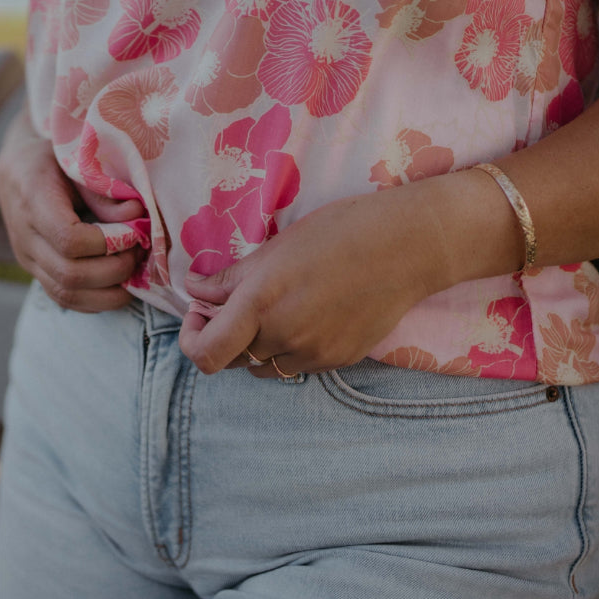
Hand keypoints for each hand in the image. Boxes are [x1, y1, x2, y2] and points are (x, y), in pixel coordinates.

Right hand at [0, 109, 143, 310]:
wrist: (17, 167)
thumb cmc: (55, 156)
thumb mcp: (80, 159)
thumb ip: (105, 190)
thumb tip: (138, 216)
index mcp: (32, 199)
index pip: (69, 240)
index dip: (108, 243)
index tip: (135, 229)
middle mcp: (24, 236)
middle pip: (70, 275)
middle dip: (115, 269)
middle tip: (141, 251)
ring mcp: (27, 258)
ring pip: (67, 294)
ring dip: (109, 291)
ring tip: (134, 270)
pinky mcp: (34, 271)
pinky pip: (64, 299)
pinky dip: (97, 298)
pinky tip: (120, 284)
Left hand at [178, 180, 462, 377]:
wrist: (406, 247)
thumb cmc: (339, 232)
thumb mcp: (276, 247)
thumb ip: (231, 277)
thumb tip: (195, 290)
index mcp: (259, 303)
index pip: (206, 354)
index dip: (192, 339)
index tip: (199, 313)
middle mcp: (283, 336)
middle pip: (232, 360)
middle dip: (224, 336)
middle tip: (231, 306)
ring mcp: (312, 353)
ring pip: (265, 366)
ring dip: (256, 346)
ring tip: (272, 310)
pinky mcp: (338, 360)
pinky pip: (297, 365)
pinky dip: (288, 348)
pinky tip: (305, 315)